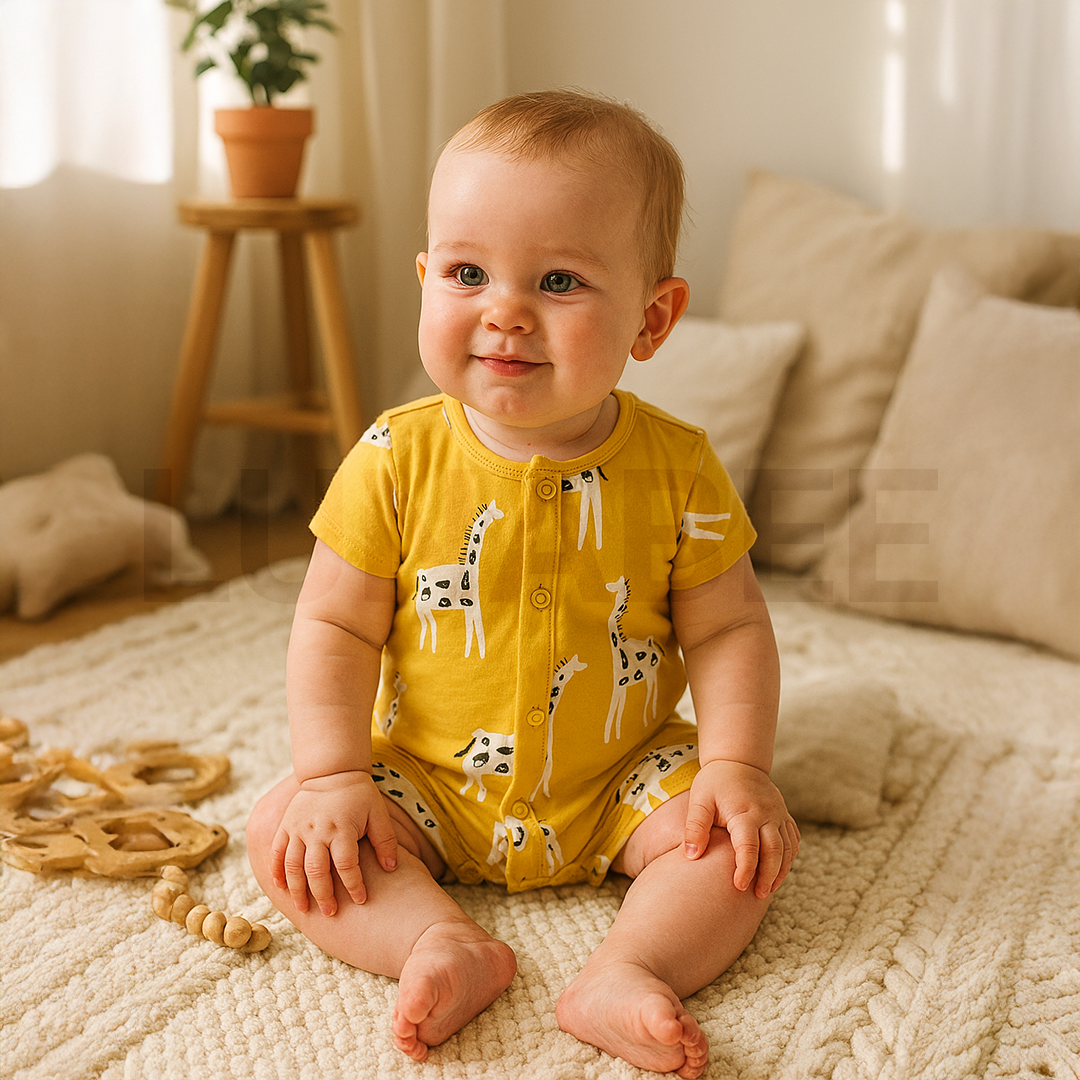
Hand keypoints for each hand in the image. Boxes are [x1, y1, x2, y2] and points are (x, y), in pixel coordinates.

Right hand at [269, 770, 397, 916]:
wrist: (332, 770)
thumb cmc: (359, 794)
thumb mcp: (378, 813)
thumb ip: (386, 840)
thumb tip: (392, 868)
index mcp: (342, 828)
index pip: (347, 865)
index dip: (354, 885)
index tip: (361, 900)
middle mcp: (317, 830)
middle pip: (317, 870)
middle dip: (323, 895)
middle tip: (330, 913)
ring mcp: (298, 828)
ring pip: (293, 865)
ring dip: (297, 889)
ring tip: (303, 908)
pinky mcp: (286, 825)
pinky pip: (277, 852)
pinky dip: (276, 871)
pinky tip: (280, 888)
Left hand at [683, 759, 799, 898]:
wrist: (738, 761)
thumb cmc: (714, 782)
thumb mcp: (699, 800)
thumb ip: (695, 827)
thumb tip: (691, 855)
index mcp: (745, 811)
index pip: (749, 846)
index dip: (746, 869)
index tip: (739, 887)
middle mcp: (767, 814)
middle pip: (775, 851)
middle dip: (768, 876)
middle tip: (757, 895)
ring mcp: (779, 814)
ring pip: (788, 848)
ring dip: (781, 871)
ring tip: (768, 889)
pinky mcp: (784, 815)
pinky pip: (793, 840)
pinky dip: (789, 858)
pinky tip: (779, 871)